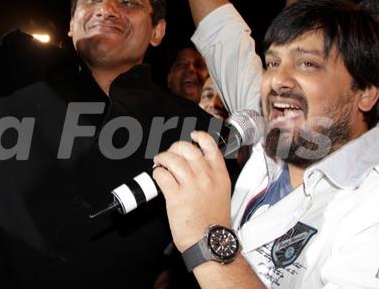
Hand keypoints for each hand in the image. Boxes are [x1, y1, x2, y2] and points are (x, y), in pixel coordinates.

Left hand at [153, 131, 231, 251]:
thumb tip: (197, 167)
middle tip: (171, 154)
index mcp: (219, 175)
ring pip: (172, 159)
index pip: (210, 146)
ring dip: (163, 159)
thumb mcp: (221, 194)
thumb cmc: (214, 224)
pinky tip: (158, 177)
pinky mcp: (176, 196)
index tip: (193, 135)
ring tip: (160, 163)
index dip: (199, 137)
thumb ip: (211, 178)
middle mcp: (205, 177)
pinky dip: (157, 173)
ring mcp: (191, 185)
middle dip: (175, 148)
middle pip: (188, 149)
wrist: (210, 242)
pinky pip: (162, 175)